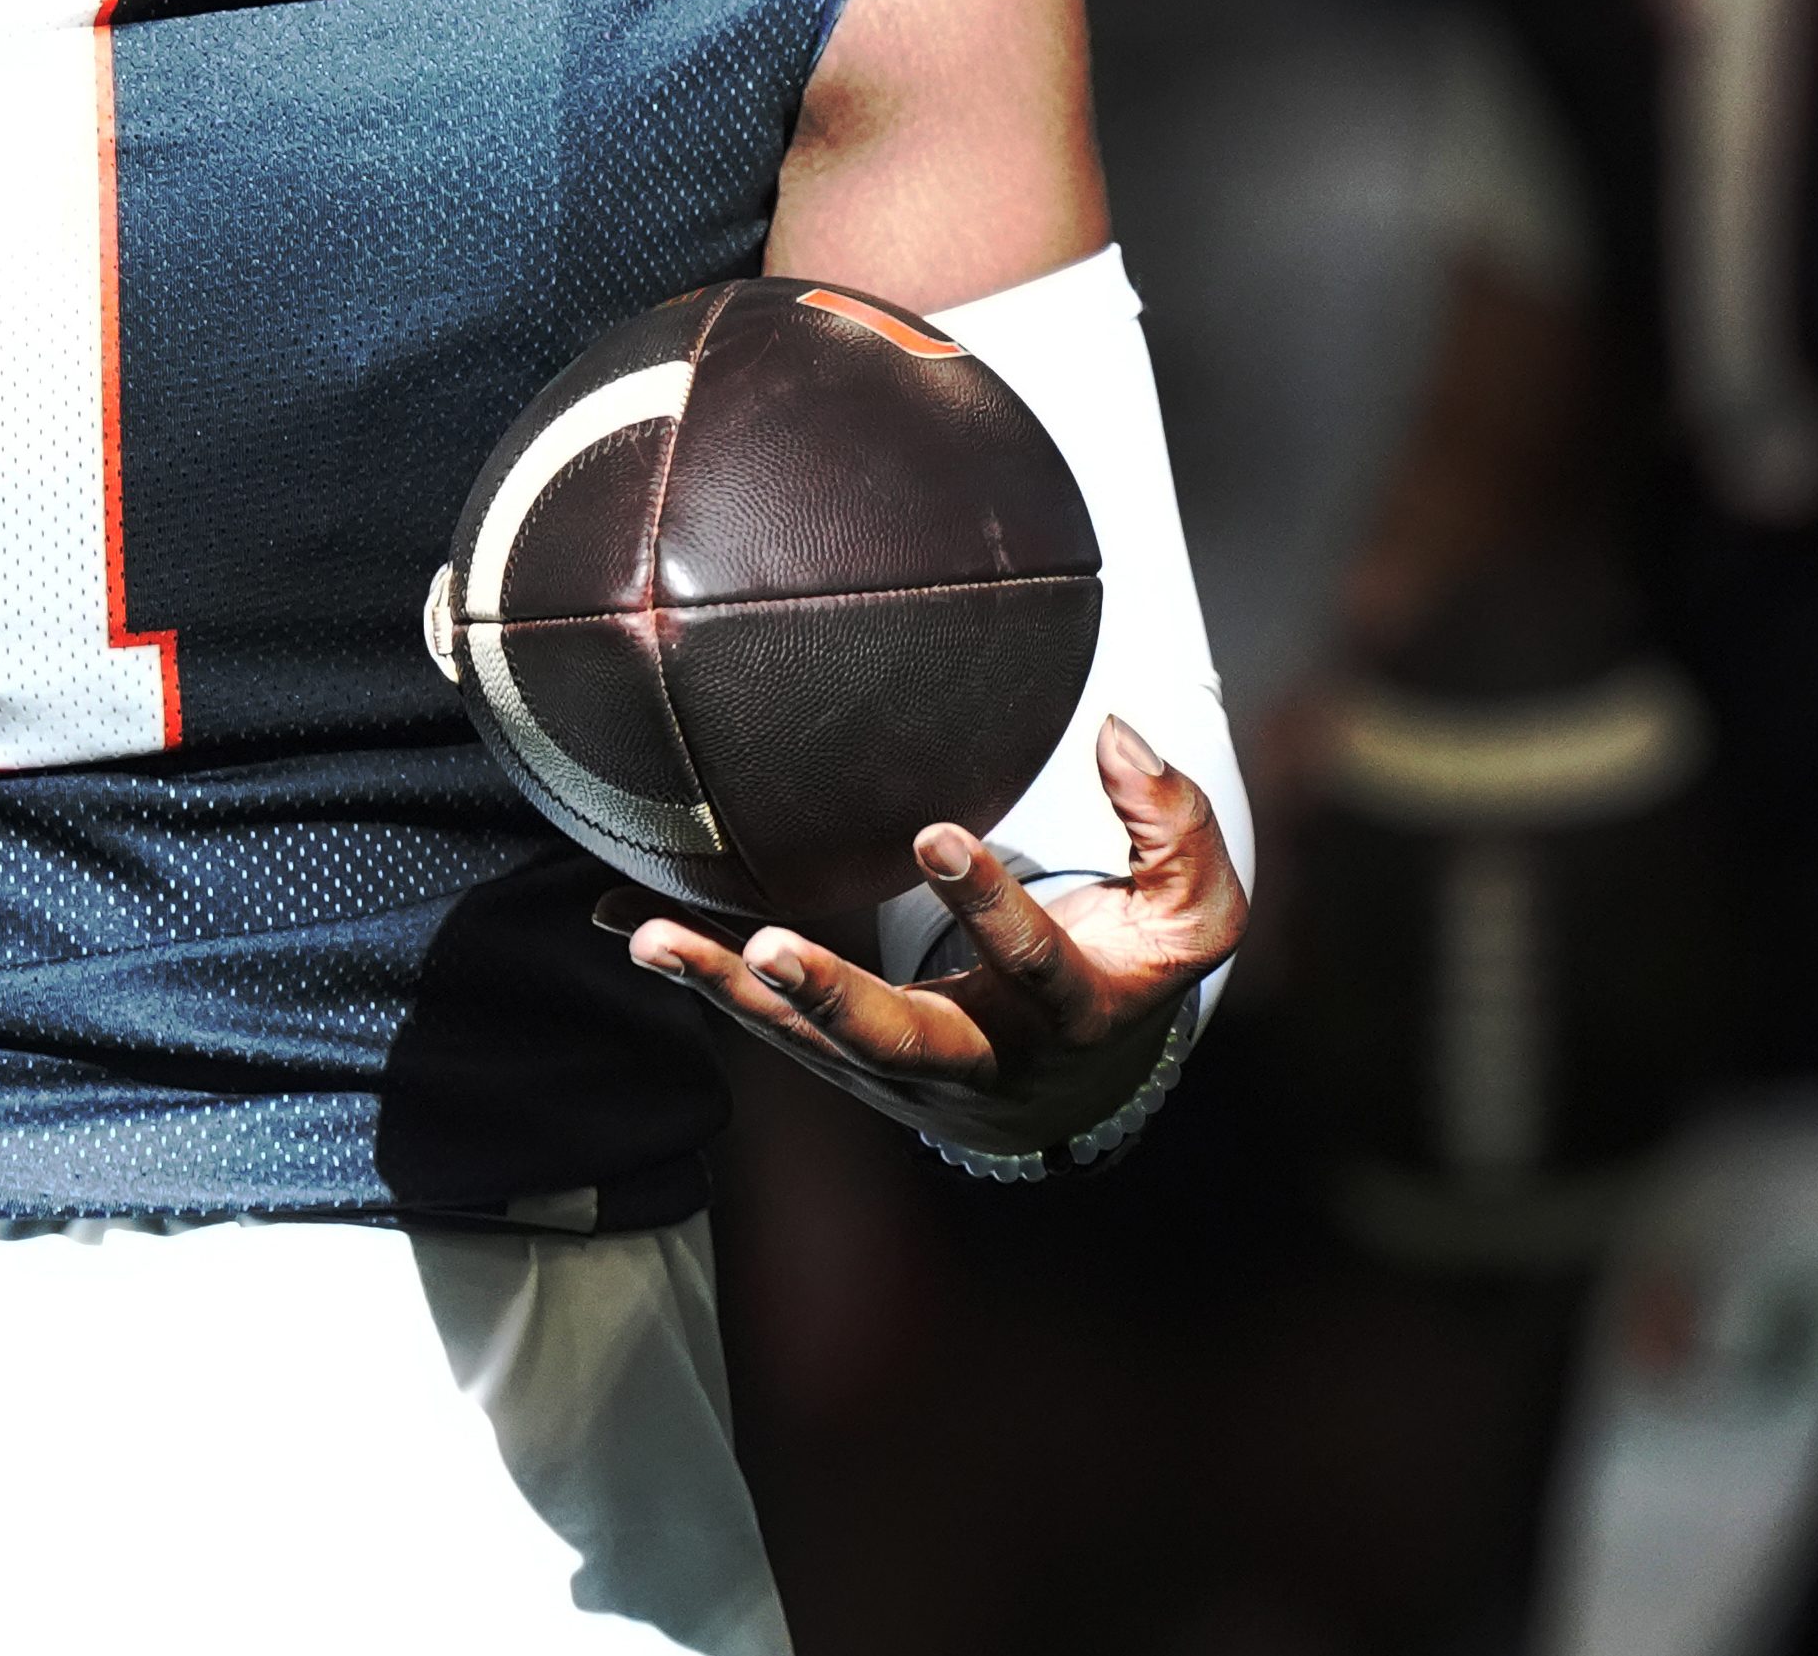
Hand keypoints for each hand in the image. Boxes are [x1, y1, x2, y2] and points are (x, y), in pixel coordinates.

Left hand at [617, 715, 1248, 1161]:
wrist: (1072, 1084)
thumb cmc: (1128, 967)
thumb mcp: (1191, 911)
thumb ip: (1173, 823)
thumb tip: (1120, 733)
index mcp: (1068, 1014)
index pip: (1037, 965)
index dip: (991, 906)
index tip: (935, 832)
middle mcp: (977, 1055)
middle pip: (901, 1041)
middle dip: (834, 997)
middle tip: (772, 946)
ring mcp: (898, 1068)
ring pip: (806, 1044)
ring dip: (728, 990)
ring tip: (653, 938)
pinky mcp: (840, 1057)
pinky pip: (761, 1021)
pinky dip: (697, 975)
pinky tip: (626, 924)